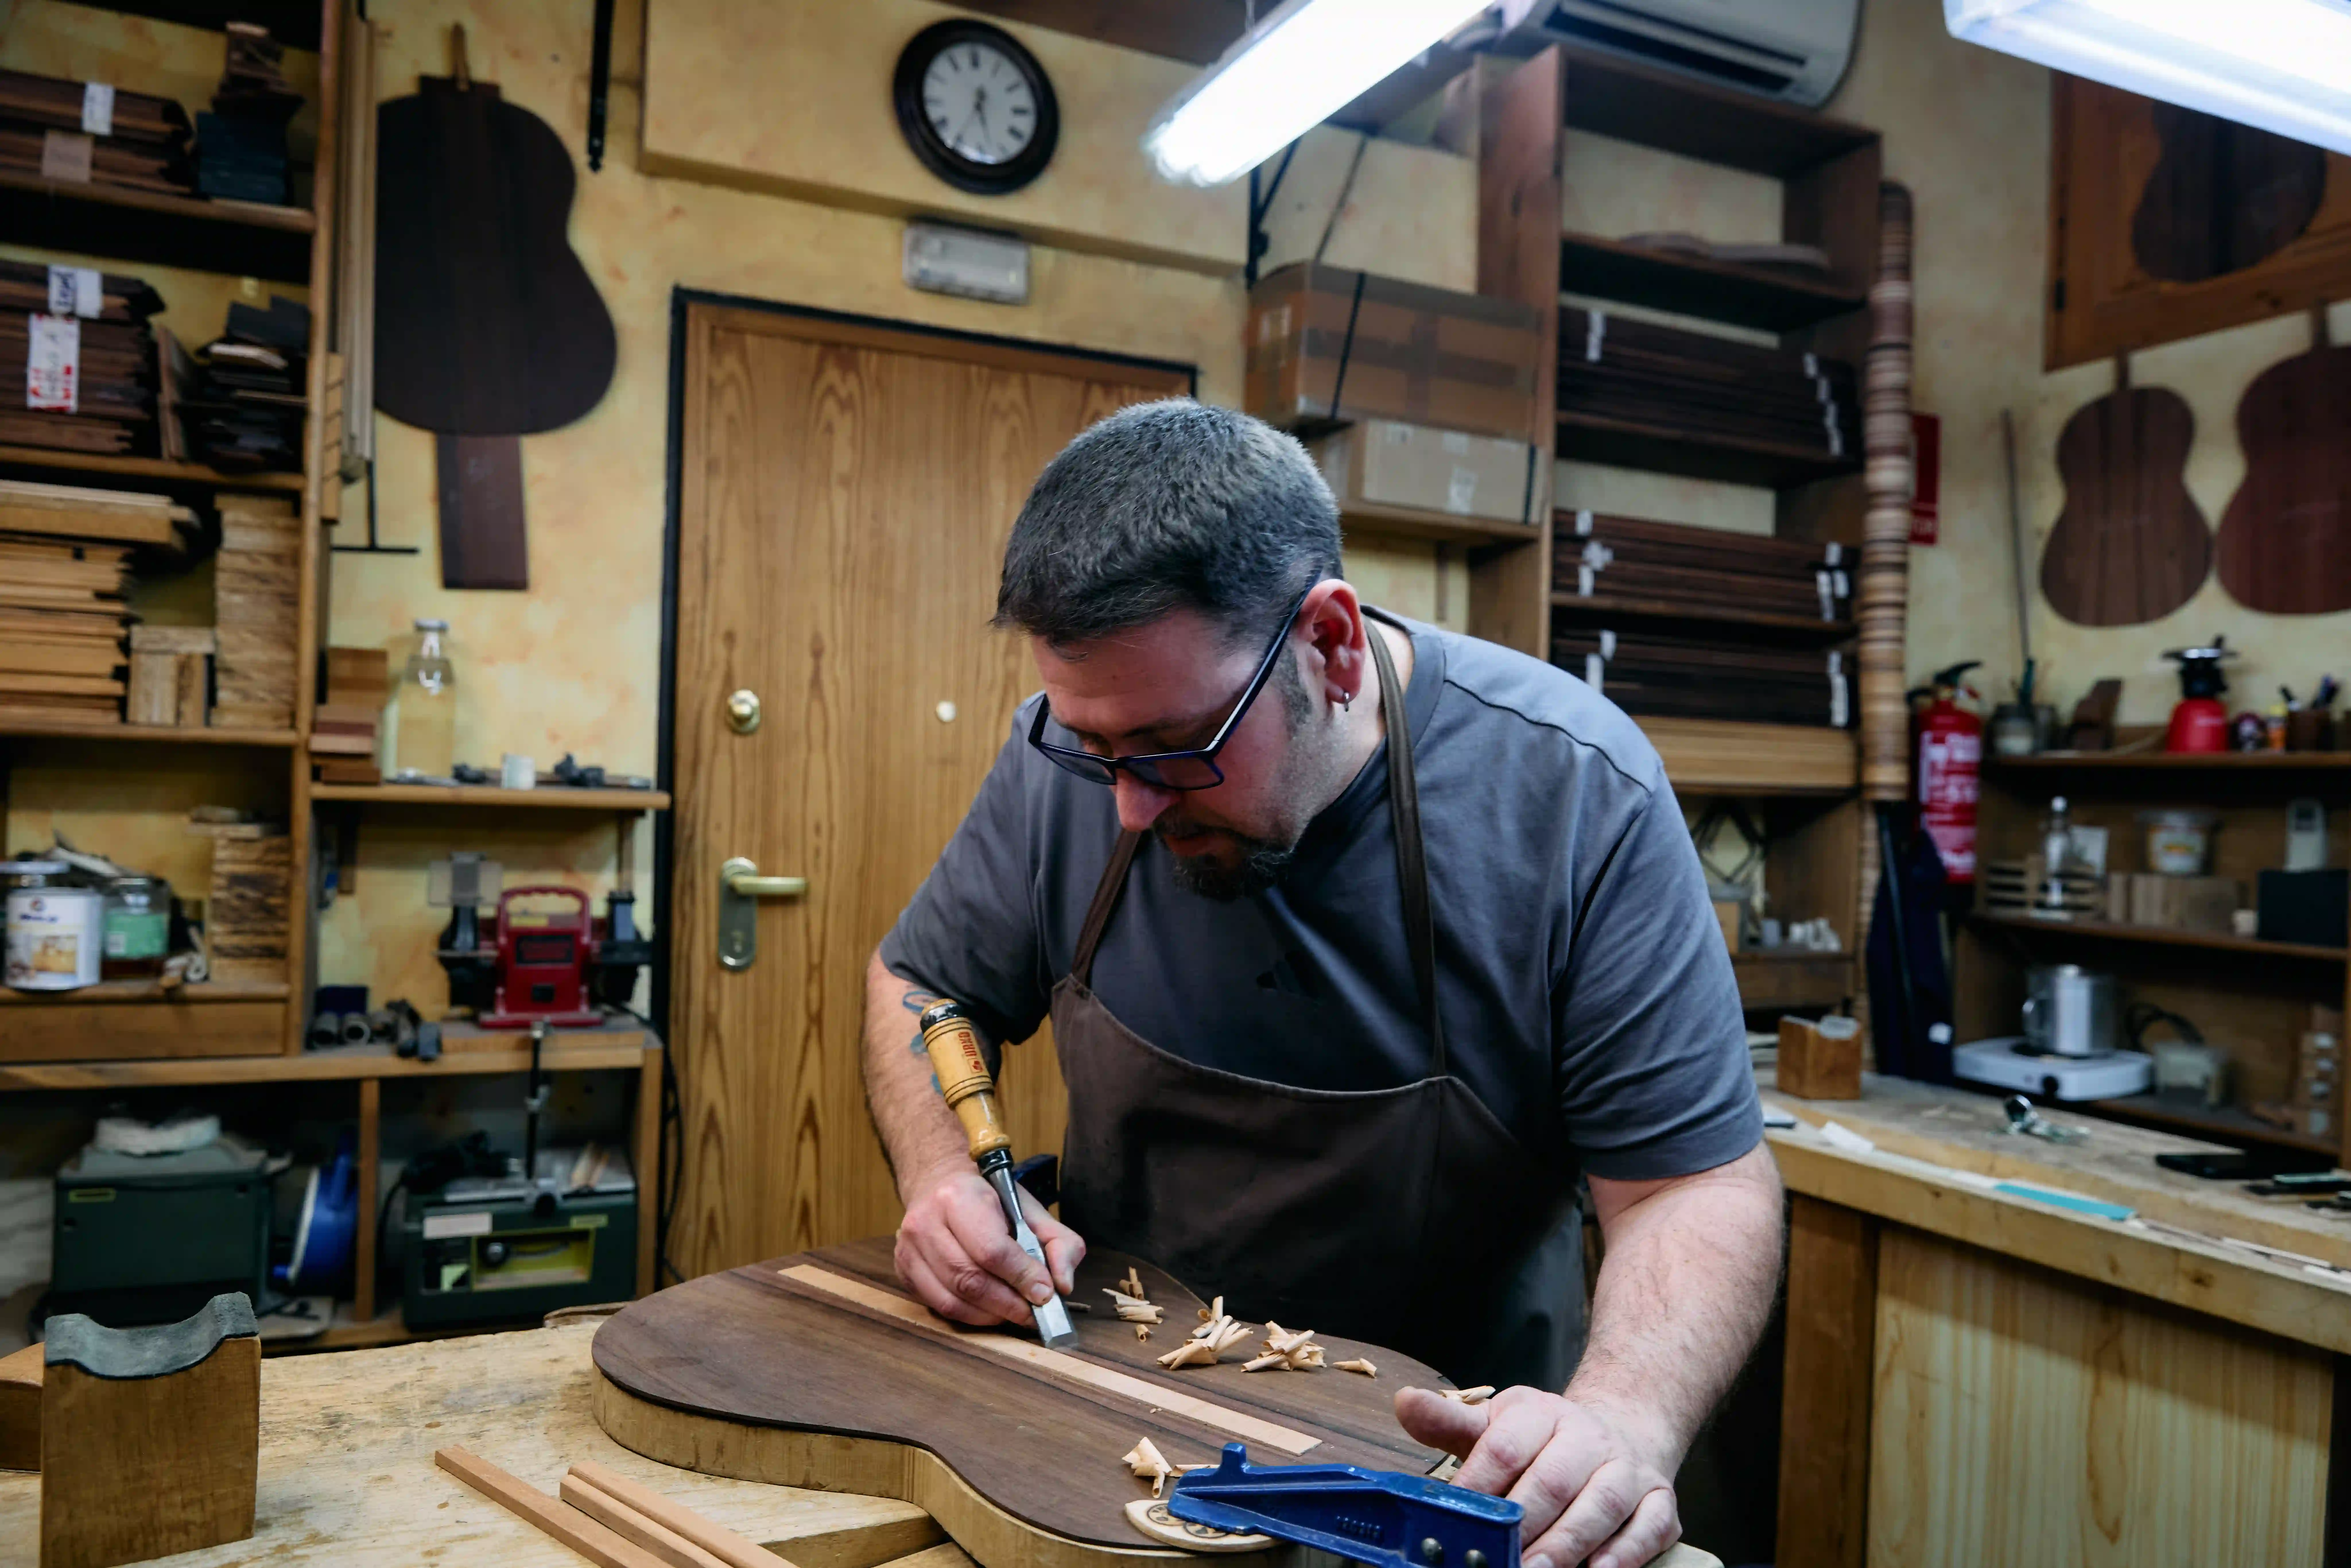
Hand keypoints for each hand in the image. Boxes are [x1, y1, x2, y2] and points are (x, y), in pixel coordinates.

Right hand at [893, 1160, 1084, 1327]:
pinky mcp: (904, 1271)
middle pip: (970, 1280)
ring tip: (1015, 1313)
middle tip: (1034, 1313)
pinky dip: (971, 1316)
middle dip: (1008, 1304)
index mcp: (958, 1197)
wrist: (938, 1183)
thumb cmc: (988, 1199)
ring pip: (953, 1300)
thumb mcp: (1030, 1208)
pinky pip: (939, 1307)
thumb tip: (1062, 1285)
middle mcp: (925, 1223)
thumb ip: (1059, 1242)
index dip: (1021, 1276)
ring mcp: (909, 1249)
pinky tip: (990, 1310)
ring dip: (991, 1315)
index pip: (991, 1249)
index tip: (1045, 1293)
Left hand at [1396, 1385, 1678, 1567]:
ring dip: (1568, 1545)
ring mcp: (1627, 1469)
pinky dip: (1625, 1554)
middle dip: (1525, 1524)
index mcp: (1542, 1414)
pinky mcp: (1660, 1501)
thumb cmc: (1544, 1442)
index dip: (1479, 1485)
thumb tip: (1404, 1402)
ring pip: (1601, 1505)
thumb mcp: (1496, 1425)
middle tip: (1498, 1558)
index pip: (1506, 1446)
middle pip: (1554, 1480)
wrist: (1619, 1430)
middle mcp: (1588, 1437)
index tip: (1457, 1517)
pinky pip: (1648, 1528)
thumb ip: (1450, 1423)